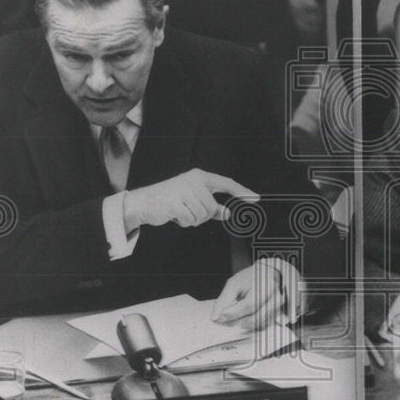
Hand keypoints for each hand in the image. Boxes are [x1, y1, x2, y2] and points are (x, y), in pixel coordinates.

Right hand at [123, 168, 257, 232]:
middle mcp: (193, 180)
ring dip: (192, 220)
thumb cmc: (171, 201)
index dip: (242, 191)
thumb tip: (227, 213)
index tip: (256, 198)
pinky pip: (190, 220)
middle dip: (202, 216)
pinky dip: (183, 222)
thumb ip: (211, 207)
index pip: (226, 183)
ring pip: (202, 216)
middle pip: (213, 208)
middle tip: (187, 210)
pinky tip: (174, 215)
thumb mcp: (193, 201)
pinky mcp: (174, 202)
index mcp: (199, 176)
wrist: (143, 202)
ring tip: (180, 211)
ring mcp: (183, 190)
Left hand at [212, 262, 286, 330]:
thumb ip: (224, 300)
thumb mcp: (234, 284)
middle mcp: (275, 299)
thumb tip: (216, 318)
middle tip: (224, 319)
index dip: (232, 314)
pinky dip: (250, 325)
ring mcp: (278, 309)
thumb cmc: (251, 278)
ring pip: (258, 324)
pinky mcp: (277, 315)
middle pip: (254, 318)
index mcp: (265, 286)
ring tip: (234, 317)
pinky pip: (261, 326)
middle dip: (236, 321)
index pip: (248, 306)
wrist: (268, 275)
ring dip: (242, 324)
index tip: (219, 317)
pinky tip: (244, 318)